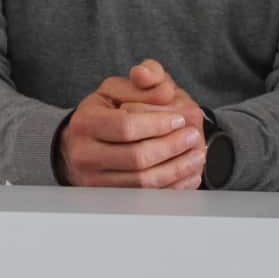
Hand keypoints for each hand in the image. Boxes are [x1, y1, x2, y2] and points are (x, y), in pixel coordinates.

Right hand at [57, 62, 206, 189]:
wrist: (81, 145)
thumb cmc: (107, 112)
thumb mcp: (120, 88)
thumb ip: (145, 79)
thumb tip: (159, 86)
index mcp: (85, 122)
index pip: (126, 126)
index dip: (158, 124)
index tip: (180, 119)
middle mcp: (84, 154)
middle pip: (136, 157)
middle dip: (171, 147)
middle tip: (194, 136)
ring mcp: (93, 181)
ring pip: (143, 182)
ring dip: (176, 169)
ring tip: (197, 155)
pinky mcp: (107, 198)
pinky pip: (146, 198)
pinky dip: (172, 188)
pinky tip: (188, 174)